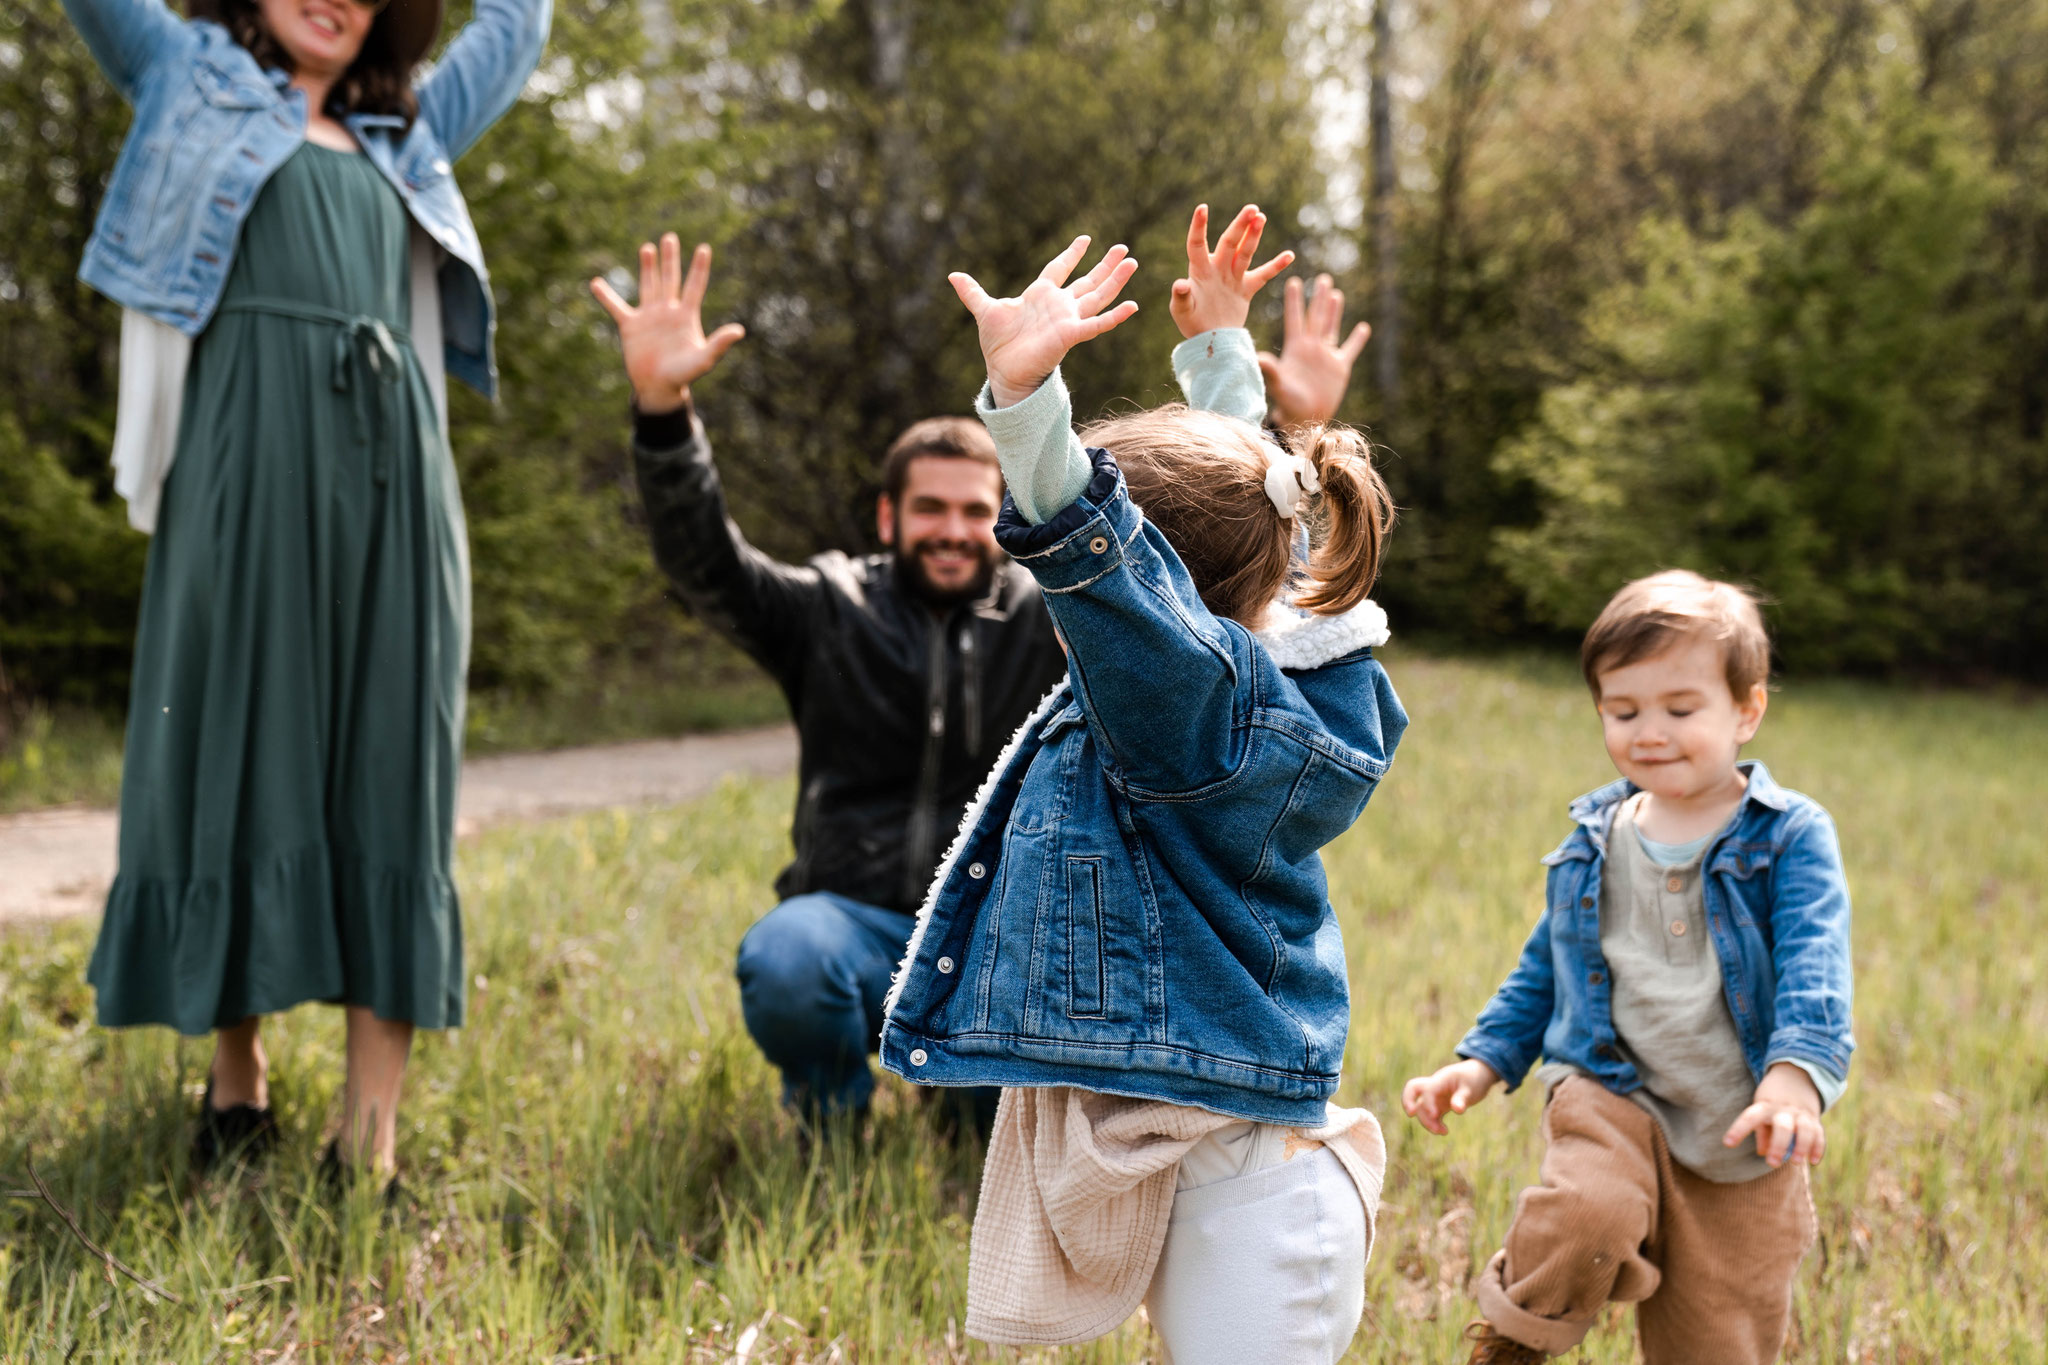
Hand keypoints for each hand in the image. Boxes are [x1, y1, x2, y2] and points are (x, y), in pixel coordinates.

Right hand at [590, 234, 746, 415]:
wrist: (659, 388)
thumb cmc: (684, 375)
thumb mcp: (704, 359)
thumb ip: (719, 344)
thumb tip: (740, 331)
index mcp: (686, 316)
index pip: (694, 286)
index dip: (699, 268)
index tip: (704, 247)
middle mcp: (668, 311)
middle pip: (670, 279)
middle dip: (670, 259)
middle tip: (670, 237)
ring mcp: (649, 316)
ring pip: (648, 286)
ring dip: (647, 268)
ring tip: (648, 248)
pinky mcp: (630, 326)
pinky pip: (616, 307)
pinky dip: (606, 296)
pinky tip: (595, 283)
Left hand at [950, 236, 1140, 406]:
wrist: (1003, 371)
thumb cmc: (998, 344)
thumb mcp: (984, 310)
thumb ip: (973, 292)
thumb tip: (952, 275)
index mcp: (1040, 295)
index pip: (1059, 268)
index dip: (1072, 254)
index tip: (1085, 239)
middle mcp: (1059, 306)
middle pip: (1088, 281)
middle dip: (1105, 265)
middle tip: (1123, 248)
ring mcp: (1068, 319)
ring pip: (1097, 296)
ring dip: (1115, 281)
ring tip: (1131, 263)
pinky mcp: (1071, 335)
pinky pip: (1097, 324)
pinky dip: (1115, 316)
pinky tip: (1132, 305)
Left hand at [1169, 203, 1294, 338]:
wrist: (1210, 340)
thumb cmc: (1192, 324)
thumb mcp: (1182, 312)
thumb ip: (1180, 297)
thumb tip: (1179, 284)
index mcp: (1199, 271)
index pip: (1197, 244)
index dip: (1199, 227)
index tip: (1202, 208)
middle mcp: (1217, 269)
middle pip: (1229, 242)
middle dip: (1240, 225)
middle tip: (1252, 209)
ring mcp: (1233, 277)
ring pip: (1245, 252)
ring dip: (1253, 236)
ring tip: (1261, 217)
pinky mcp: (1246, 289)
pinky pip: (1263, 275)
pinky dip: (1276, 266)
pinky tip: (1290, 255)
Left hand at [1260, 274, 1370, 427]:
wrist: (1304, 419)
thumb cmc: (1288, 404)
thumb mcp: (1279, 385)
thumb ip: (1270, 370)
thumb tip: (1259, 357)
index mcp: (1296, 348)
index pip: (1295, 318)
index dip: (1294, 300)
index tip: (1293, 280)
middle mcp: (1311, 348)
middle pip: (1315, 317)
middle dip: (1318, 297)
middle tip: (1322, 278)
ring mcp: (1326, 356)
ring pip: (1332, 327)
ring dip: (1334, 311)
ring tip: (1336, 293)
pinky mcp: (1340, 367)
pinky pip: (1350, 349)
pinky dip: (1357, 339)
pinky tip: (1363, 327)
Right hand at [1402, 1058, 1500, 1135]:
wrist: (1479, 1075)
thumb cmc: (1475, 1079)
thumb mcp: (1472, 1088)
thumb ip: (1462, 1098)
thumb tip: (1457, 1110)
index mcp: (1440, 1080)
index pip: (1426, 1090)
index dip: (1427, 1103)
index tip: (1435, 1115)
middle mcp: (1434, 1087)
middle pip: (1412, 1090)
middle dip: (1407, 1101)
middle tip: (1410, 1114)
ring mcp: (1436, 1097)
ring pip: (1421, 1107)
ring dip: (1426, 1121)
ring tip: (1443, 1132)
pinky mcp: (1439, 1105)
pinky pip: (1430, 1115)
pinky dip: (1433, 1124)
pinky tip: (1445, 1131)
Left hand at [1723, 1062, 1825, 1166]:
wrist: (1795, 1075)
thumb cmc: (1771, 1100)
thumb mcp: (1761, 1109)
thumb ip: (1761, 1131)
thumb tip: (1762, 1152)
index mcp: (1764, 1106)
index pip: (1750, 1117)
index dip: (1738, 1130)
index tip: (1727, 1144)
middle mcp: (1784, 1109)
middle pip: (1782, 1126)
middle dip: (1778, 1145)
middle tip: (1772, 1164)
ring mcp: (1801, 1113)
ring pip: (1805, 1129)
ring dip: (1801, 1146)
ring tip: (1795, 1162)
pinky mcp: (1814, 1119)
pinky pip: (1819, 1133)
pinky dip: (1818, 1147)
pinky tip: (1813, 1161)